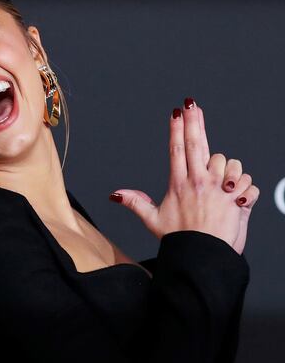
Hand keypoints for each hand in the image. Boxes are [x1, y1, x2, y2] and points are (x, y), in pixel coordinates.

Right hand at [112, 98, 258, 253]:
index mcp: (178, 184)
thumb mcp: (153, 220)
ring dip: (229, 168)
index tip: (177, 112)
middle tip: (192, 105)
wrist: (204, 257)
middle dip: (195, 121)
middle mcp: (199, 182)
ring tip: (223, 182)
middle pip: (197, 143)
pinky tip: (237, 197)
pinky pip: (248, 182)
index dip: (176, 128)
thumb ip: (136, 203)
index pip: (176, 149)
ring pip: (228, 161)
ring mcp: (219, 188)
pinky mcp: (237, 198)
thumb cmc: (181, 240)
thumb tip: (115, 194)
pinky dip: (246, 187)